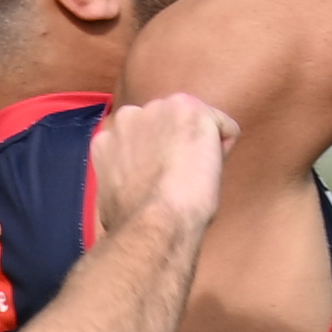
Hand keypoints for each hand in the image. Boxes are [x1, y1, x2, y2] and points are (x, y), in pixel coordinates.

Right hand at [90, 88, 236, 243]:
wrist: (155, 221)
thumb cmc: (135, 222)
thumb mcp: (113, 194)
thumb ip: (122, 175)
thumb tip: (132, 186)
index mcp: (107, 139)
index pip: (142, 137)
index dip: (157, 159)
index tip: (163, 179)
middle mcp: (128, 116)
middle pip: (168, 124)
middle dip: (176, 144)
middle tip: (179, 178)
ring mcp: (158, 109)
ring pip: (196, 122)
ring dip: (199, 145)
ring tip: (193, 177)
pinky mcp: (188, 108)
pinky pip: (224, 127)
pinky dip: (224, 148)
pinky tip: (207, 172)